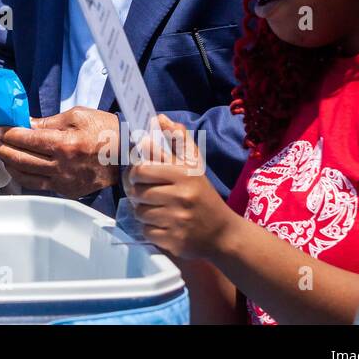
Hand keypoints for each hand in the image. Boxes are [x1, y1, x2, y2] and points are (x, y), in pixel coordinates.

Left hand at [0, 107, 120, 197]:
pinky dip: (24, 175)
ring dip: (9, 163)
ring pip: (25, 175)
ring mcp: (64, 181)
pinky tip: (17, 166)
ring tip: (1, 152)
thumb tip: (24, 124)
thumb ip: (47, 122)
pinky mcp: (67, 191)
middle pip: (21, 159)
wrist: (128, 154)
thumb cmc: (105, 130)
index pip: (26, 139)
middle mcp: (62, 166)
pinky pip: (38, 184)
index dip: (7, 133)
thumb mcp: (76, 116)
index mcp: (65, 144)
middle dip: (2, 147)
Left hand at [125, 115, 233, 260]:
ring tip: (156, 209)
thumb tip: (160, 118)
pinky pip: (147, 232)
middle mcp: (181, 196)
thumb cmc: (203, 195)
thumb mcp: (195, 165)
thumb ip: (178, 140)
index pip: (141, 169)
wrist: (223, 234)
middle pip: (137, 192)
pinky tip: (162, 225)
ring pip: (140, 213)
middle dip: (137, 193)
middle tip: (146, 193)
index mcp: (184, 174)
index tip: (140, 176)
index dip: (135, 172)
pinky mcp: (174, 241)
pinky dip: (150, 229)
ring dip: (143, 212)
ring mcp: (178, 221)